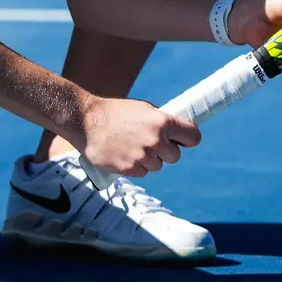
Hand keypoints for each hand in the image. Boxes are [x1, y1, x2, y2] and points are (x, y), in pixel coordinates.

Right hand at [75, 95, 200, 176]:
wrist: (87, 122)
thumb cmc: (117, 113)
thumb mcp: (144, 109)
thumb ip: (163, 122)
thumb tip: (180, 134)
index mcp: (163, 122)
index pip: (193, 137)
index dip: (188, 139)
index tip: (183, 140)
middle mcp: (157, 140)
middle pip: (176, 156)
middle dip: (166, 151)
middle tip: (150, 142)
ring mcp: (144, 156)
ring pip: (159, 165)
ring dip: (150, 159)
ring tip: (132, 146)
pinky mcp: (131, 169)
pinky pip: (144, 172)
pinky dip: (137, 166)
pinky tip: (124, 153)